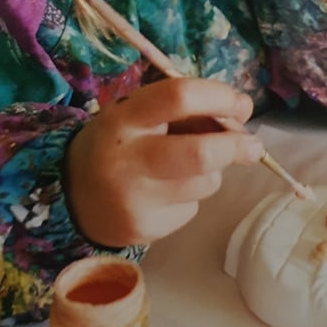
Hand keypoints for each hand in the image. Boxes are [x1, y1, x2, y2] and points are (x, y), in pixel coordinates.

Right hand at [65, 78, 262, 247]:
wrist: (72, 196)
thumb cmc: (120, 142)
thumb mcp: (139, 114)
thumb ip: (184, 110)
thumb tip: (239, 114)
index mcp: (125, 117)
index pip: (179, 96)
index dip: (219, 97)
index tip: (241, 104)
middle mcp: (127, 159)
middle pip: (201, 153)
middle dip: (236, 147)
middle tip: (254, 146)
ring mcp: (135, 199)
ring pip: (205, 183)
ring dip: (212, 172)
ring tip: (187, 168)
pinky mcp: (144, 229)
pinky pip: (192, 208)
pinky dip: (190, 197)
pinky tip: (165, 193)